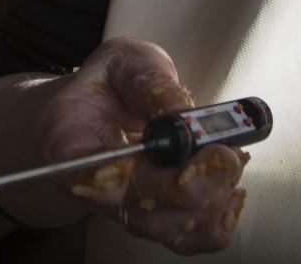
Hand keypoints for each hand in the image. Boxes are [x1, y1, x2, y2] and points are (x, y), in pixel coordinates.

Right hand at [42, 39, 247, 253]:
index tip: (196, 153)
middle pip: (143, 215)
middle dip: (197, 188)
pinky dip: (217, 218)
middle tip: (227, 152)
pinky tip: (230, 184)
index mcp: (71, 144)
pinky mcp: (152, 216)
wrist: (97, 103)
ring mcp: (124, 209)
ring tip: (229, 159)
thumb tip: (186, 120)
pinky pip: (188, 237)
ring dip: (212, 201)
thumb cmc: (106, 82)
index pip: (104, 179)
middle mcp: (93, 189)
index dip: (154, 176)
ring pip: (170, 232)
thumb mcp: (126, 62)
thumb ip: (153, 86)